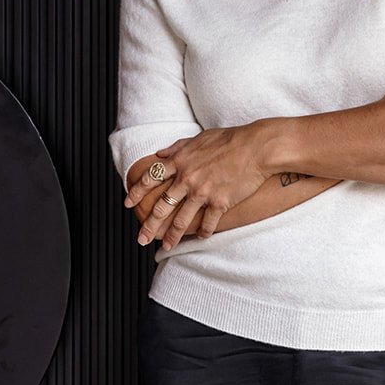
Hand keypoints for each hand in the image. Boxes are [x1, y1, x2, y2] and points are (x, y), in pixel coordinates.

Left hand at [124, 123, 270, 250]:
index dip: (136, 192)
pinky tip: (200, 236)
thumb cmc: (230, 139)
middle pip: (162, 206)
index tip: (128, 203)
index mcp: (180, 161)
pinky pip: (207, 223)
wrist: (256, 148)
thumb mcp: (199, 138)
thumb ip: (177, 147)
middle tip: (141, 237)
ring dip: (172, 236)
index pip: (151, 178)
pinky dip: (202, 232)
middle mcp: (188, 178)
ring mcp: (203, 192)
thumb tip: (160, 153)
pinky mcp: (219, 203)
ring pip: (181, 220)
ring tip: (166, 246)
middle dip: (149, 225)